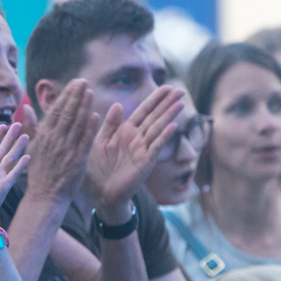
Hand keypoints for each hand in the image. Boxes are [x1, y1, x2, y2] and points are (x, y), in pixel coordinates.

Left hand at [0, 122, 29, 239]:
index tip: (2, 126)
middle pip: (3, 149)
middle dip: (10, 137)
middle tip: (17, 124)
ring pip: (10, 158)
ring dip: (18, 147)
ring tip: (26, 135)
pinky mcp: (3, 186)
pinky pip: (14, 173)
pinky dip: (20, 165)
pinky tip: (27, 156)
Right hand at [25, 80, 100, 204]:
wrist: (45, 196)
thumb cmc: (38, 171)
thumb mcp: (30, 147)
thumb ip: (30, 126)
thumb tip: (26, 107)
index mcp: (44, 136)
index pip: (56, 111)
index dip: (65, 95)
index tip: (73, 83)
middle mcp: (55, 140)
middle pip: (67, 113)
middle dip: (75, 96)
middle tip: (83, 81)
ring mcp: (67, 150)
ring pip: (76, 124)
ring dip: (84, 107)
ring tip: (90, 92)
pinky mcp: (78, 160)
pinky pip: (84, 141)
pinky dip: (90, 128)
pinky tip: (95, 115)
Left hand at [84, 86, 185, 213]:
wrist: (102, 194)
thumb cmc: (99, 169)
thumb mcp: (100, 142)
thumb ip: (109, 124)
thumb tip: (118, 104)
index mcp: (125, 131)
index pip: (143, 111)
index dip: (155, 99)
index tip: (166, 86)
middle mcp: (137, 139)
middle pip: (154, 117)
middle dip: (167, 103)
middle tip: (181, 90)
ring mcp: (142, 150)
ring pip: (158, 129)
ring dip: (169, 116)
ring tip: (180, 103)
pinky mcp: (145, 163)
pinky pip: (155, 147)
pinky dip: (163, 136)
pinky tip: (172, 126)